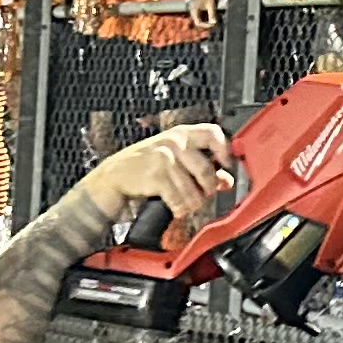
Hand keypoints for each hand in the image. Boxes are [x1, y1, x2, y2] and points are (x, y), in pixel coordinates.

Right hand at [83, 122, 232, 236]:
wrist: (115, 174)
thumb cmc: (147, 164)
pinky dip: (180, 209)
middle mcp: (175, 142)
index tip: (226, 165)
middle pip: (207, 170)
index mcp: (182, 133)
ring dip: (192, 203)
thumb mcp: (175, 159)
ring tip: (185, 203)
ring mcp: (165, 158)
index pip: (213, 133)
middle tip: (201, 194)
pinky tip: (175, 207)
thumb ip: (202, 166)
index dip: (225, 151)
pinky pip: (179, 200)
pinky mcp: (156, 176)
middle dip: (207, 188)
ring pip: (194, 191)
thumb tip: (226, 180)